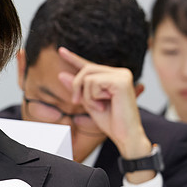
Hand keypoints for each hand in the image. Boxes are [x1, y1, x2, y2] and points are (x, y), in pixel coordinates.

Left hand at [56, 47, 153, 168]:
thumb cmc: (111, 121)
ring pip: (87, 77)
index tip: (60, 51)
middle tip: (79, 102)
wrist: (126, 135)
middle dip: (77, 87)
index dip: (73, 59)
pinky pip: (93, 83)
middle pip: (85, 70)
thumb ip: (77, 88)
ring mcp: (122, 75)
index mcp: (113, 76)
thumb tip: (61, 74)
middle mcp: (120, 72)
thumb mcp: (88, 103)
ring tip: (100, 105)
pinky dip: (93, 97)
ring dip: (87, 95)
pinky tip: (106, 104)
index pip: (89, 66)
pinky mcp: (121, 81)